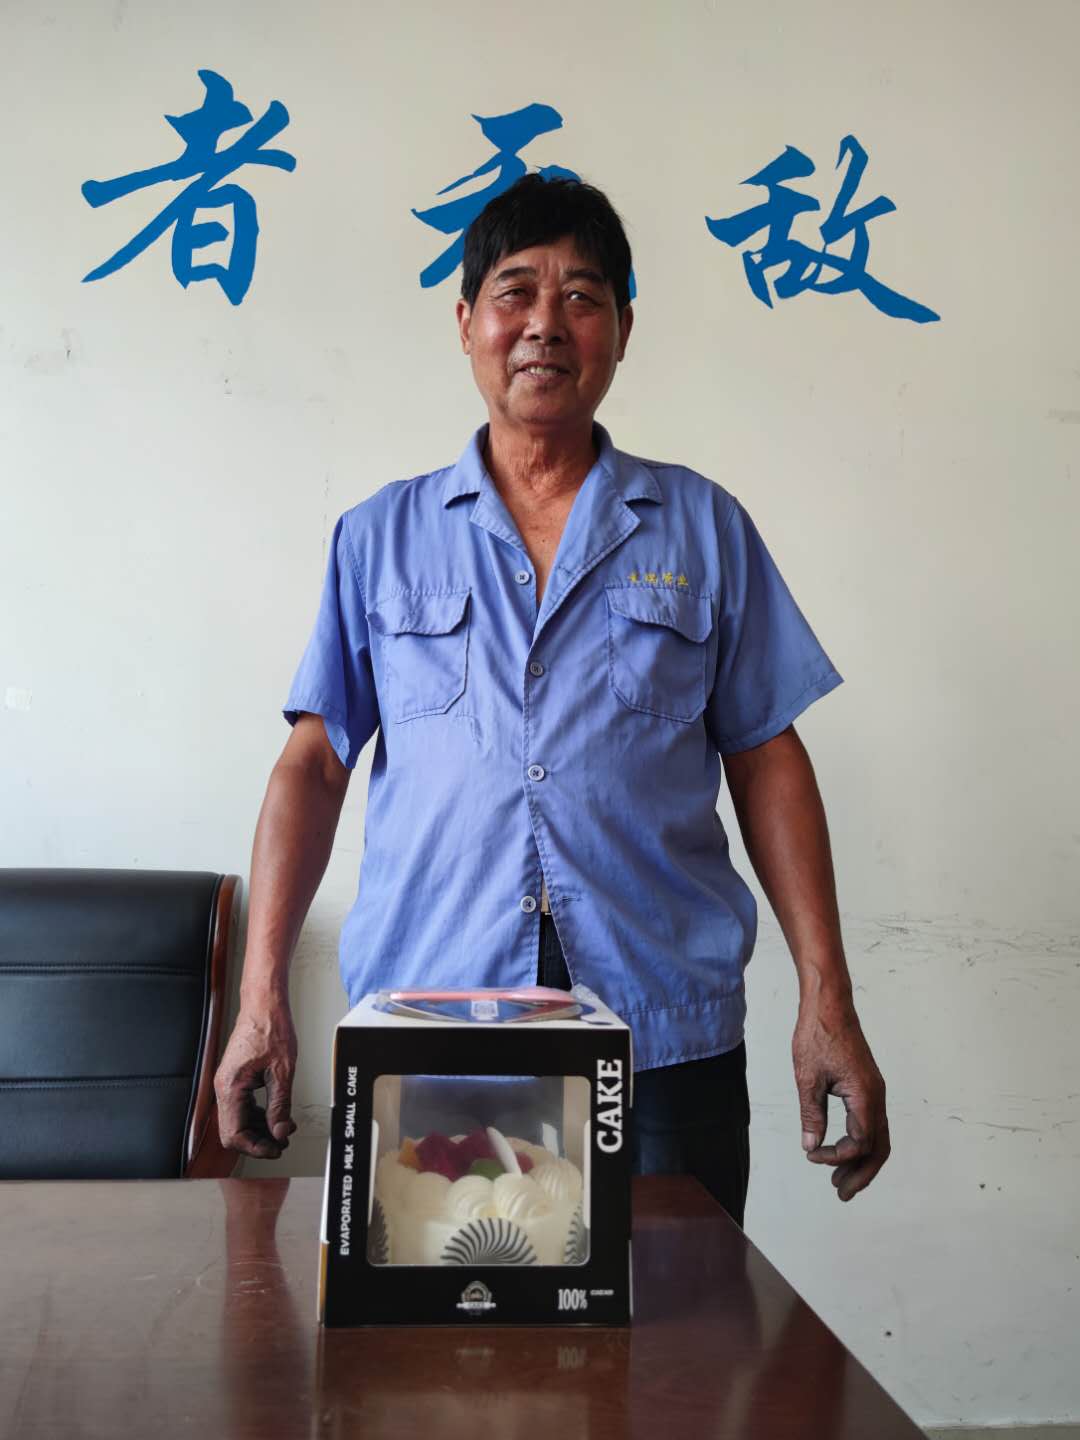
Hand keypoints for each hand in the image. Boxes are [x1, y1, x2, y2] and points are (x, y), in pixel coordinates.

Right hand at [214, 997, 298, 1158]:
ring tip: (284, 1129)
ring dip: (261, 1129)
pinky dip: (260, 1115)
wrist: (264, 1005)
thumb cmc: (270, 1028)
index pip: (234, 1134)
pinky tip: (277, 1115)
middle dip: (259, 1140)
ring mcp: (228, 1084)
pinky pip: (243, 1107)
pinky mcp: (236, 1080)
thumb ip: (280, 1105)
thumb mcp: (282, 1071)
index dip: (256, 1148)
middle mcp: (224, 1088)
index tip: (276, 1149)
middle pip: (235, 1131)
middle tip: (282, 1143)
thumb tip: (279, 1132)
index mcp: (230, 1087)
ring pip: (239, 1121)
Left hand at [792, 992, 889, 1201]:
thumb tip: (811, 1146)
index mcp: (865, 1096)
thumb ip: (811, 1115)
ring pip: (878, 1137)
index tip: (811, 1155)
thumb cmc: (817, 1034)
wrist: (829, 1003)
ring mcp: (875, 1091)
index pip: (860, 1143)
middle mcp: (877, 1096)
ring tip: (841, 1181)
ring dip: (862, 1161)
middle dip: (861, 1174)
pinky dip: (861, 1142)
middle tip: (841, 1194)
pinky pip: (872, 1123)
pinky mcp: (868, 1086)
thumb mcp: (807, 1077)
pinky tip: (843, 1149)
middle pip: (879, 1148)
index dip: (836, 1156)